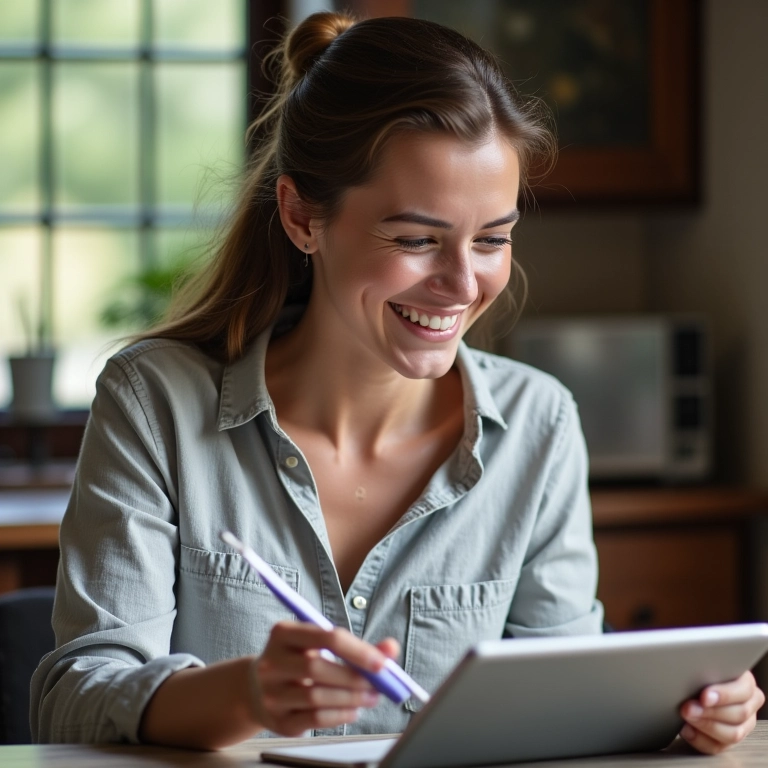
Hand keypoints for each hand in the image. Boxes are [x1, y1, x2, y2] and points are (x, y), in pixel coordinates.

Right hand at [249, 621, 399, 735]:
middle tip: (379, 684)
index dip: (357, 650)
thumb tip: (391, 648)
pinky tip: (353, 710)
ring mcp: (271, 692)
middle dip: (355, 678)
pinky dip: (339, 715)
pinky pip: (313, 719)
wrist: (256, 687)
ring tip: (370, 696)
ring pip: (316, 697)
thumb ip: (356, 646)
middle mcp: (271, 662)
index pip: (326, 637)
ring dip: (351, 698)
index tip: (382, 662)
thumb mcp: (319, 644)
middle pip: (318, 669)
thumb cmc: (297, 659)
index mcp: (283, 633)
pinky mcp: (277, 719)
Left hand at [679, 671, 764, 753]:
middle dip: (710, 712)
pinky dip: (700, 739)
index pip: (743, 690)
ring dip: (706, 726)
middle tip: (688, 708)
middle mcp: (749, 705)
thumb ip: (705, 668)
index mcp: (746, 683)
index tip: (704, 696)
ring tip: (686, 718)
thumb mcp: (705, 665)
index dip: (724, 695)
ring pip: (733, 734)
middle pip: (738, 714)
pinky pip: (718, 746)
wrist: (692, 684)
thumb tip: (690, 666)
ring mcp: (743, 725)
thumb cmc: (700, 672)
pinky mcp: (729, 740)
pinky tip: (686, 730)